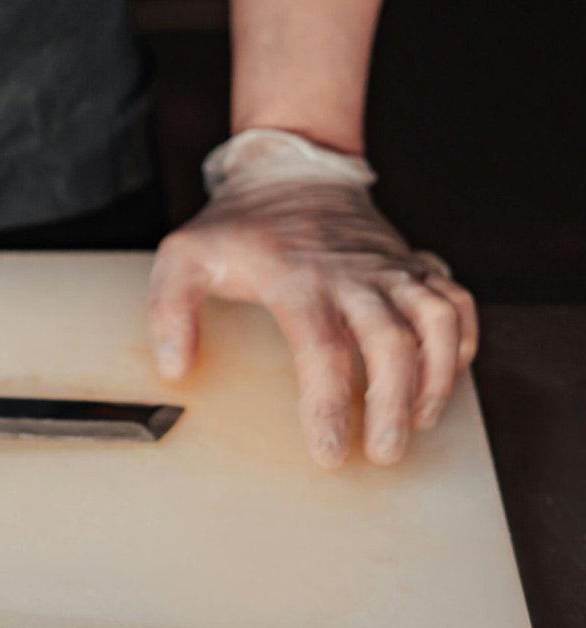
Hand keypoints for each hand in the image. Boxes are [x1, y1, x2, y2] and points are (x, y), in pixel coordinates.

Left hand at [148, 129, 477, 467]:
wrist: (291, 170)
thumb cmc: (237, 227)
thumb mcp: (183, 257)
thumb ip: (170, 310)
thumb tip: (175, 369)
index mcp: (298, 279)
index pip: (322, 349)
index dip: (328, 404)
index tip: (329, 452)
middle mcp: (355, 275)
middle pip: (391, 342)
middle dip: (393, 403)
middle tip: (384, 452)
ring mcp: (391, 268)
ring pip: (436, 320)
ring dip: (436, 376)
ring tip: (419, 423)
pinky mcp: (414, 264)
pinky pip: (455, 300)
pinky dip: (461, 340)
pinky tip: (444, 377)